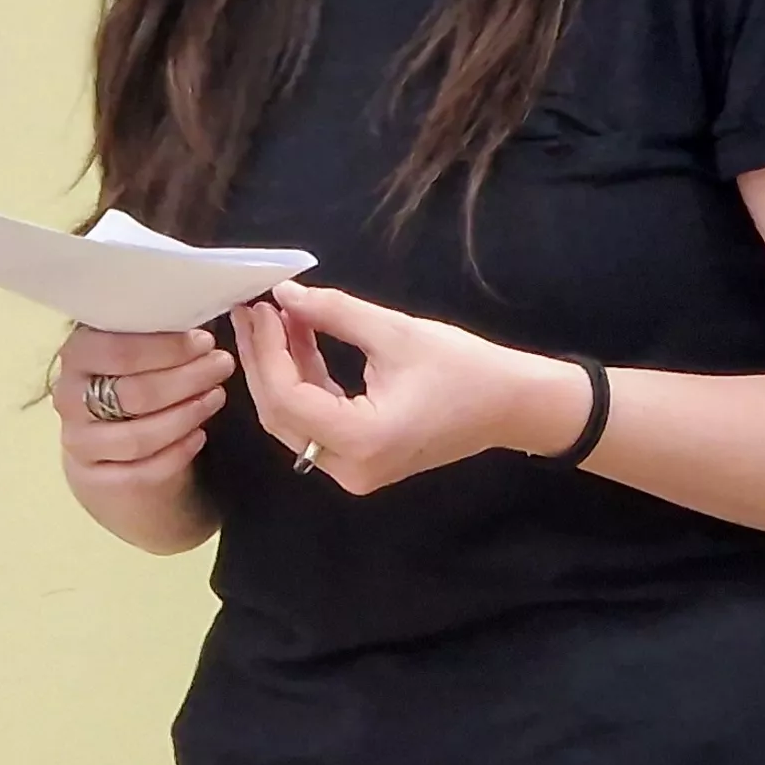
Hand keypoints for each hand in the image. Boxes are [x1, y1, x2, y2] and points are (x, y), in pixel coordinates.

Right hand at [52, 323, 236, 497]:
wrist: (111, 458)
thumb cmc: (132, 390)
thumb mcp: (136, 357)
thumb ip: (154, 337)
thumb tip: (201, 316)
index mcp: (77, 356)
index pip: (116, 349)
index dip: (167, 346)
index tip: (205, 341)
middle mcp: (69, 398)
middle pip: (133, 392)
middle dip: (186, 378)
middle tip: (221, 365)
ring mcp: (80, 442)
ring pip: (138, 435)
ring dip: (186, 414)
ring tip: (216, 396)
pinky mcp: (96, 480)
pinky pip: (144, 470)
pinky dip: (179, 451)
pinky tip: (200, 434)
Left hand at [231, 282, 584, 496]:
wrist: (511, 404)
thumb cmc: (463, 367)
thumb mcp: (395, 332)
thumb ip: (333, 313)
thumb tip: (284, 294)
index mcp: (361, 441)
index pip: (287, 398)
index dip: (265, 351)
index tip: (258, 308)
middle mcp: (349, 467)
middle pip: (281, 415)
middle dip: (263, 361)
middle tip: (253, 311)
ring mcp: (353, 469)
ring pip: (294, 420)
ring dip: (281, 369)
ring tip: (273, 318)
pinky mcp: (360, 459)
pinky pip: (316, 422)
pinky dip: (304, 382)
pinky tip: (299, 341)